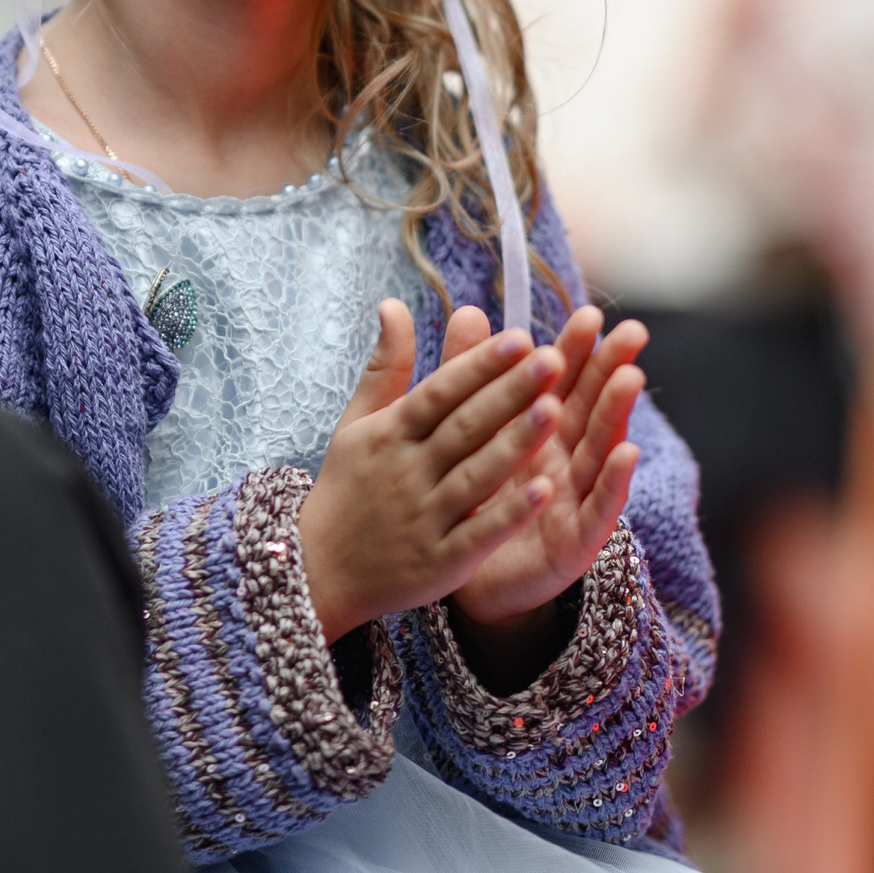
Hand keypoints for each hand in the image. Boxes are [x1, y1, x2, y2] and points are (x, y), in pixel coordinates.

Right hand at [296, 299, 569, 644]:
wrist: (318, 570)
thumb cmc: (347, 487)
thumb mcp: (356, 423)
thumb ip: (385, 366)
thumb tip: (393, 304)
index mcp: (390, 434)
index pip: (439, 392)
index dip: (478, 365)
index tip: (520, 337)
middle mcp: (407, 472)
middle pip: (464, 427)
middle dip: (509, 392)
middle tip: (553, 358)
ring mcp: (424, 518)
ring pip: (476, 476)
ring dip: (515, 444)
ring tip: (555, 410)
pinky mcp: (440, 563)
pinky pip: (479, 534)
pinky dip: (510, 514)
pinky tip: (546, 491)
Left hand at [448, 307, 645, 630]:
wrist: (461, 575)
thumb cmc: (475, 496)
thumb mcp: (470, 433)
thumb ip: (469, 373)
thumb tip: (467, 310)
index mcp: (538, 432)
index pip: (562, 383)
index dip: (577, 350)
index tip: (588, 314)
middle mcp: (565, 460)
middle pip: (591, 408)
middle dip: (612, 369)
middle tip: (631, 332)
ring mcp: (575, 500)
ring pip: (599, 450)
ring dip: (618, 414)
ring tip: (630, 377)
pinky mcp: (576, 542)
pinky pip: (597, 509)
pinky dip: (612, 480)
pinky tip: (626, 452)